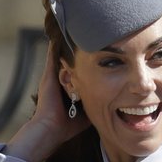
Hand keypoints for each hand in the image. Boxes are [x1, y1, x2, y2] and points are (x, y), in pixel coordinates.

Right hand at [5, 42, 90, 161]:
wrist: (51, 129)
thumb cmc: (67, 126)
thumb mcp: (86, 113)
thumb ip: (96, 106)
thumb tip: (112, 105)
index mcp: (66, 90)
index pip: (76, 74)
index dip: (84, 65)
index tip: (94, 55)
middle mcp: (58, 82)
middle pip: (68, 64)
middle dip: (75, 53)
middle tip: (82, 38)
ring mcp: (52, 78)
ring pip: (60, 58)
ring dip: (66, 47)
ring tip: (71, 32)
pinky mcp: (48, 76)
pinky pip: (52, 58)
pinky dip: (56, 47)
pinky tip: (60, 36)